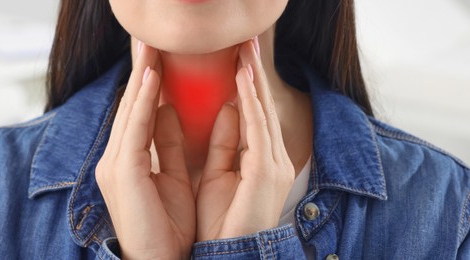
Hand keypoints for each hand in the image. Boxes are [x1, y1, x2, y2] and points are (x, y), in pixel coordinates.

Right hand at [95, 43, 194, 258]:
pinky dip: (143, 103)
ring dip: (142, 79)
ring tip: (150, 49)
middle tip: (149, 43)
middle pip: (130, 107)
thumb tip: (170, 109)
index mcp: (129, 160)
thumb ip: (169, 142)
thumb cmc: (168, 226)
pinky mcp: (122, 172)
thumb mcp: (173, 175)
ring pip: (129, 112)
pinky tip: (152, 79)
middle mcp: (116, 159)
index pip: (139, 114)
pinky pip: (135, 130)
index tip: (158, 58)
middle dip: (142, 73)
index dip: (148, 85)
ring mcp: (114, 165)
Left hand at [196, 39, 295, 240]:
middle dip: (254, 76)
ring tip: (244, 51)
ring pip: (264, 113)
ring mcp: (275, 166)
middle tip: (246, 45)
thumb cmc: (222, 222)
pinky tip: (242, 80)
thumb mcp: (219, 173)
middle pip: (264, 109)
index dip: (248, 87)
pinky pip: (258, 129)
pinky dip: (251, 103)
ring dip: (253, 81)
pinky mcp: (267, 173)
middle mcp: (274, 160)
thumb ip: (224, 142)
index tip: (238, 61)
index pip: (256, 116)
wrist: (229, 256)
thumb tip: (227, 109)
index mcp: (262, 161)